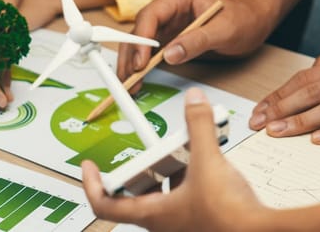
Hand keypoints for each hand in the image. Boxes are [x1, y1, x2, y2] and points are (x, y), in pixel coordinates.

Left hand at [82, 88, 267, 230]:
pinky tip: (205, 164)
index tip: (89, 167)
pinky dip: (188, 179)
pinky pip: (184, 197)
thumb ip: (198, 126)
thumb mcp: (208, 160)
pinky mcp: (200, 221)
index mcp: (152, 214)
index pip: (104, 204)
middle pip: (136, 195)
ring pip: (163, 194)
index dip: (91, 184)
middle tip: (148, 153)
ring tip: (182, 150)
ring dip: (168, 171)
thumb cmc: (230, 215)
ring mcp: (181, 224)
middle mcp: (163, 223)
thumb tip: (193, 102)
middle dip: (141, 169)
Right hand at [118, 0, 270, 90]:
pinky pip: (148, 53)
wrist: (254, 23)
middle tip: (128, 79)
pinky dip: (141, 67)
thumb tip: (169, 55)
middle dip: (130, 56)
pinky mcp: (168, 39)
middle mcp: (167, 9)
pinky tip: (137, 80)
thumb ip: (197, 41)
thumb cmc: (243, 19)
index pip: (150, 16)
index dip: (141, 40)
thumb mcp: (224, 30)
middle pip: (138, 31)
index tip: (140, 62)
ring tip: (129, 84)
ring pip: (139, 43)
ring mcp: (166, 24)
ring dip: (131, 64)